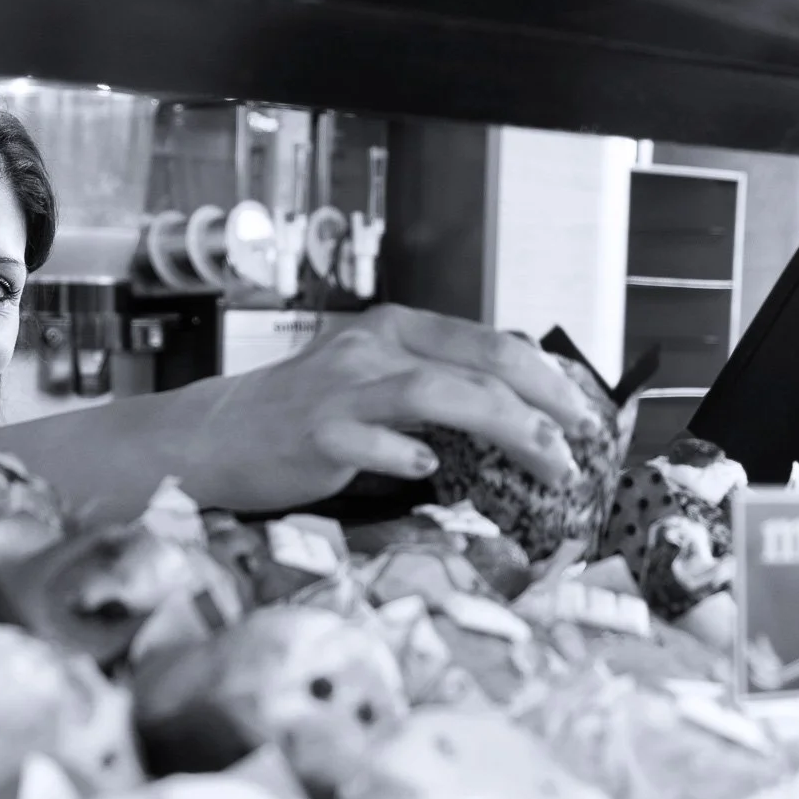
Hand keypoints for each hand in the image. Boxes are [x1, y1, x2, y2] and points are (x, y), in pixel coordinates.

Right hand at [195, 304, 601, 513]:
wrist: (214, 436)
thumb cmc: (300, 418)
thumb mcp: (370, 383)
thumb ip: (430, 388)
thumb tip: (512, 419)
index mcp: (394, 330)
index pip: (490, 342)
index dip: (548, 378)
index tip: (584, 415)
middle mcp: (372, 350)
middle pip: (479, 363)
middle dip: (544, 405)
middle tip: (580, 445)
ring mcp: (343, 390)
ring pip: (438, 394)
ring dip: (505, 428)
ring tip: (544, 462)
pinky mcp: (314, 433)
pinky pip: (368, 441)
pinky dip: (404, 452)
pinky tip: (429, 469)